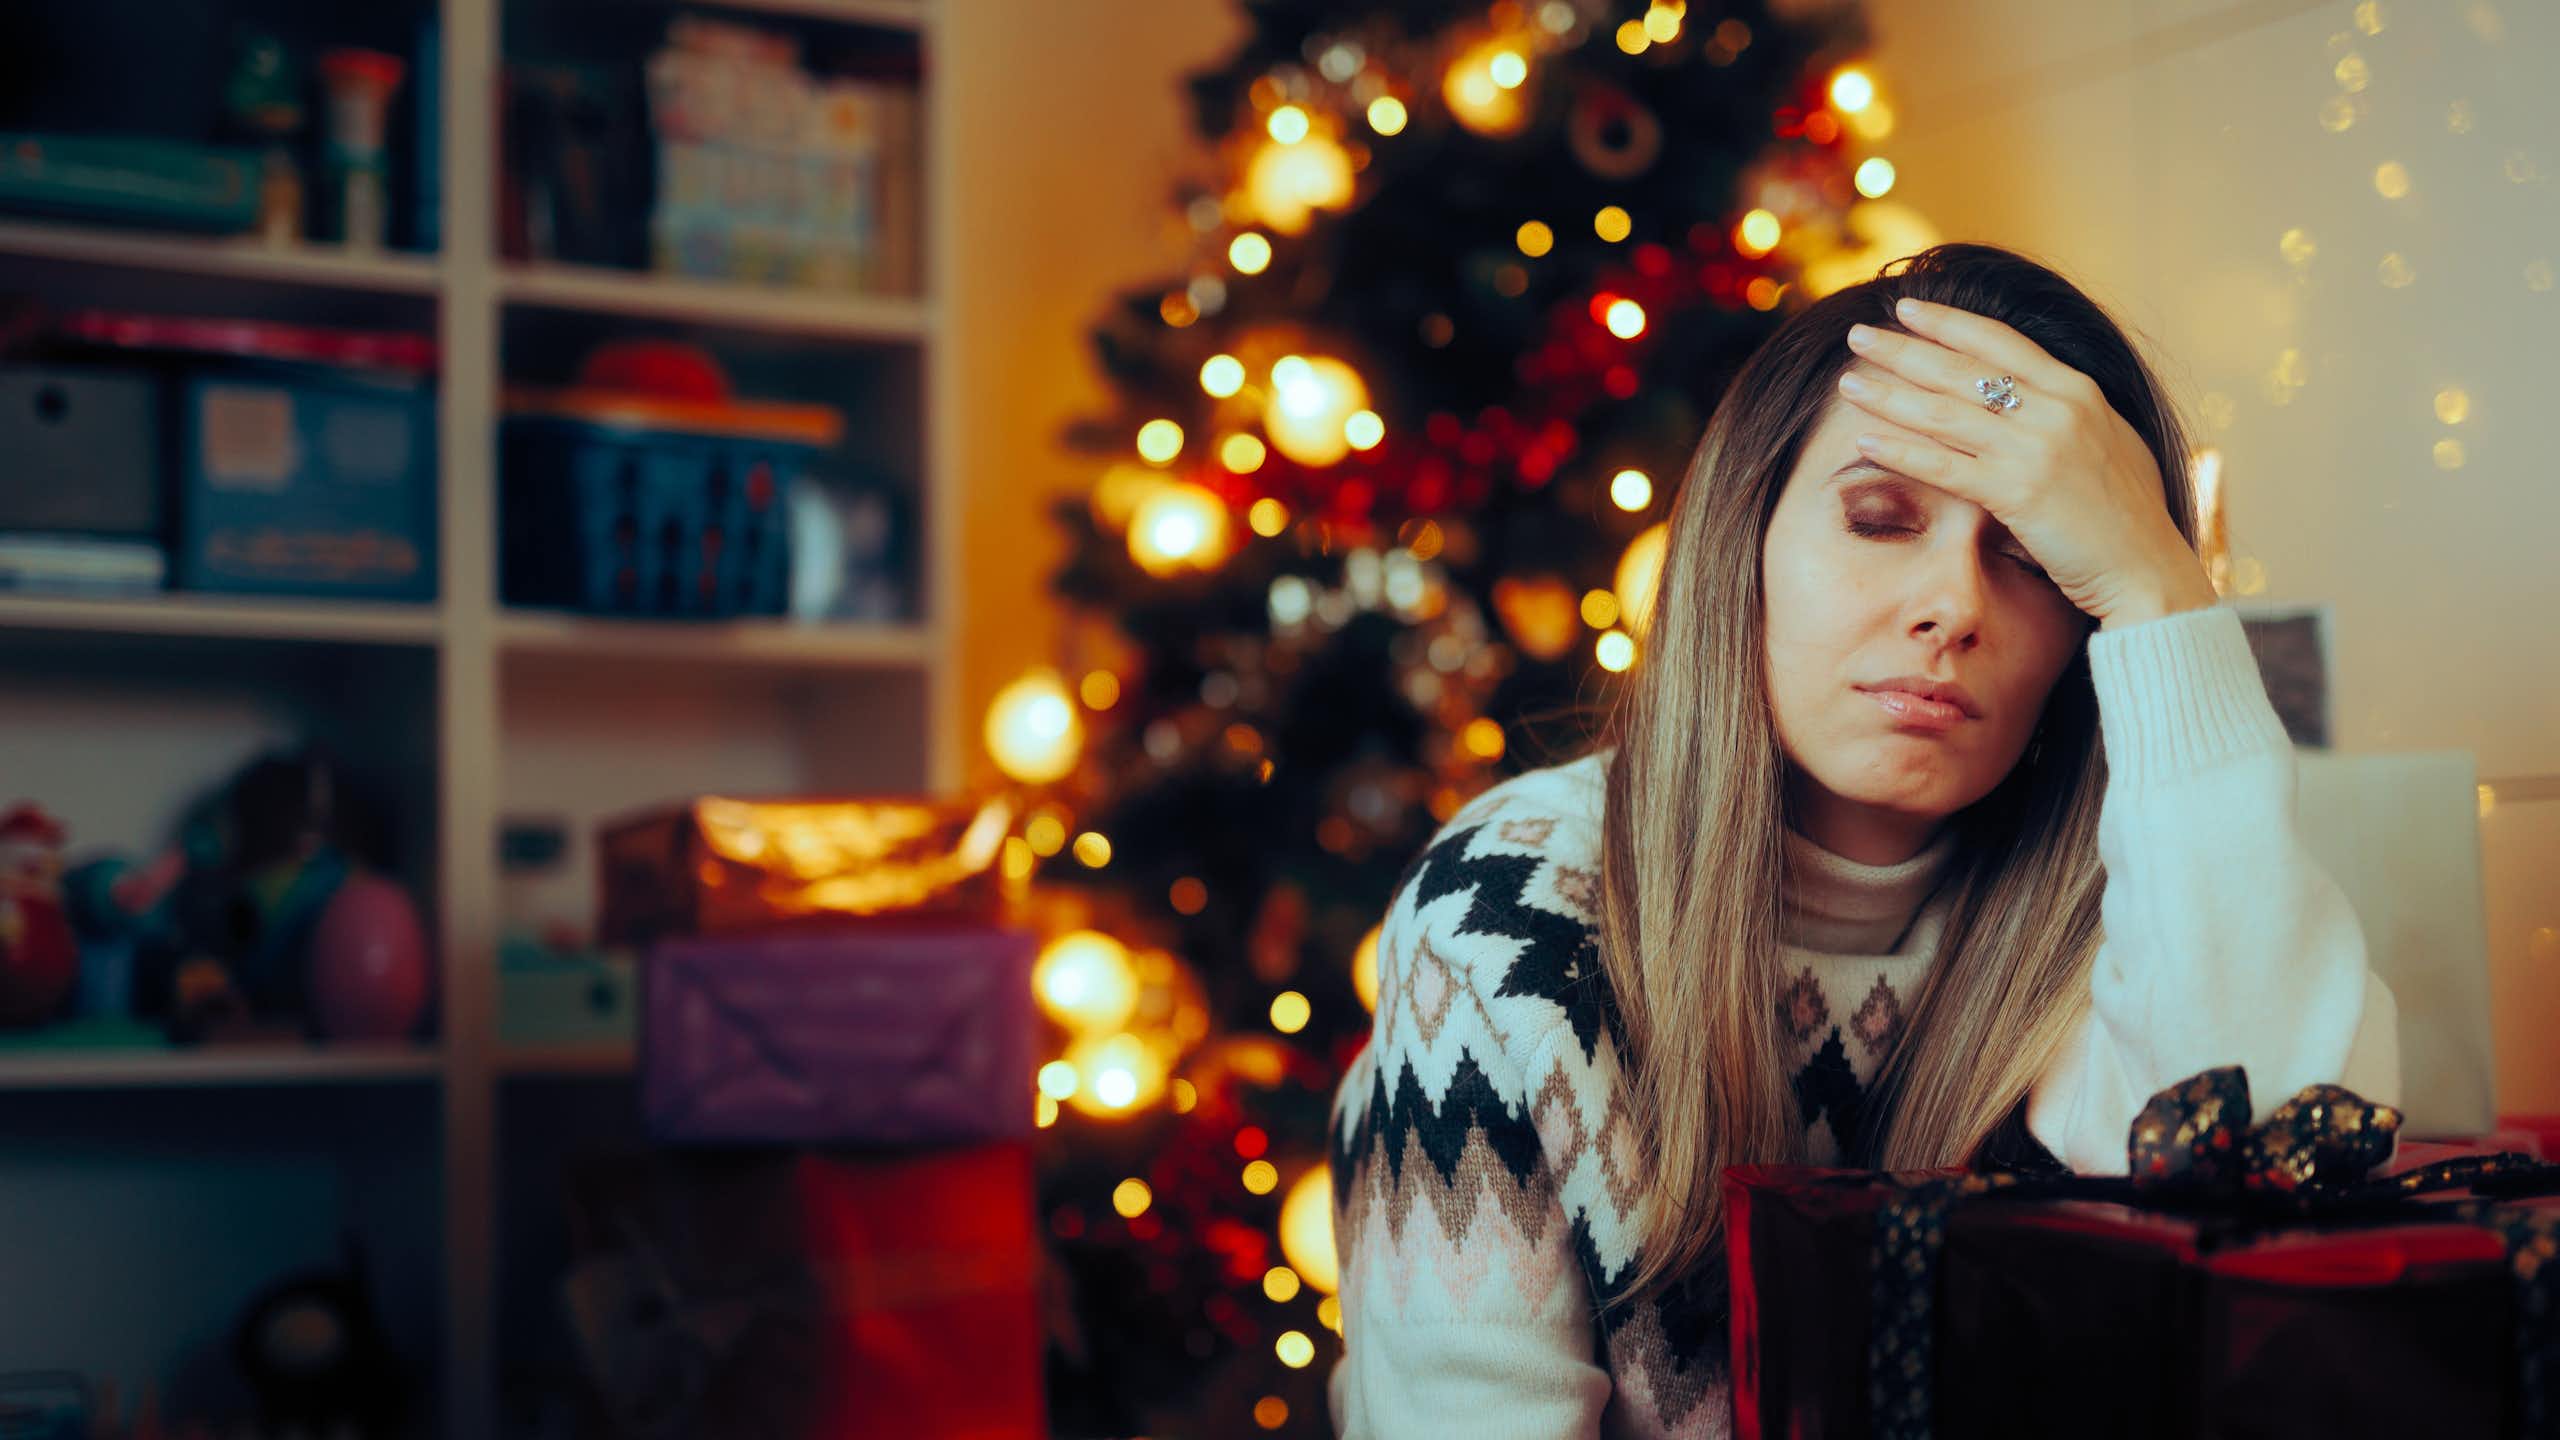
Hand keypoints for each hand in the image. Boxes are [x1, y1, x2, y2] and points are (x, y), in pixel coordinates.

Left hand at [1836, 297, 2216, 628]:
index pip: (2000, 341)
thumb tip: (2033, 396)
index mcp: (2078, 390)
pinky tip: (1865, 440)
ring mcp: (2036, 449)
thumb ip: (2069, 414)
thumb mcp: (2109, 442)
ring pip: (1945, 413)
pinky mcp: (2018, 493)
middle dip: (1903, 349)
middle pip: (1962, 369)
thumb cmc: (2128, 516)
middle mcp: (2056, 409)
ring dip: (1890, 394)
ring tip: (1848, 382)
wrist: (2148, 568)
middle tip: (1857, 335)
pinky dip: (1901, 452)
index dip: (1948, 321)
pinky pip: (1944, 467)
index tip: (1906, 307)